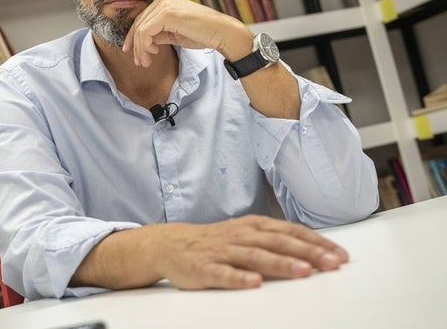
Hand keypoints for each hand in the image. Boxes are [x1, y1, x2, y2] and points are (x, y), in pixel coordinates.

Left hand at [122, 0, 251, 66]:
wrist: (221, 32)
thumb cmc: (202, 33)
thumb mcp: (173, 34)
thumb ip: (158, 34)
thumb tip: (143, 42)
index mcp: (164, 1)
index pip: (142, 19)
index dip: (134, 38)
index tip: (136, 54)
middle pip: (138, 23)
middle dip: (136, 46)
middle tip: (139, 62)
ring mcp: (164, 5)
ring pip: (140, 29)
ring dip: (140, 49)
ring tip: (145, 62)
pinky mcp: (166, 14)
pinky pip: (146, 32)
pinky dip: (144, 45)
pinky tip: (153, 54)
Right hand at [154, 215, 347, 288]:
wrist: (170, 244)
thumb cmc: (214, 241)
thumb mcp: (245, 234)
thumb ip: (274, 240)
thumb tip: (312, 251)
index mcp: (253, 227)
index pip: (290, 232)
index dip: (316, 242)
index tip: (340, 254)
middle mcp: (241, 236)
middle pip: (279, 243)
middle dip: (308, 253)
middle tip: (333, 263)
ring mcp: (222, 252)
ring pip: (255, 257)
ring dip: (281, 264)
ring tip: (304, 272)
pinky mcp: (204, 268)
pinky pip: (223, 274)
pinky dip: (239, 278)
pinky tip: (254, 283)